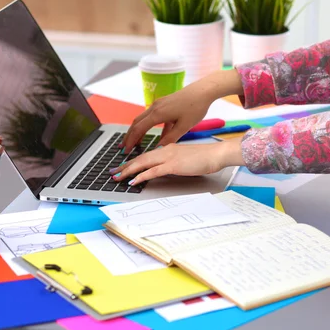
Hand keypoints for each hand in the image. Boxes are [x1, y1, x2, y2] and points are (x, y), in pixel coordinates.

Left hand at [110, 138, 245, 185]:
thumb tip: (166, 169)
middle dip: (125, 166)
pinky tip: (133, 181)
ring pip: (143, 163)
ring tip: (118, 177)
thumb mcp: (186, 159)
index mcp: (168, 148)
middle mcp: (166, 151)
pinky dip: (141, 176)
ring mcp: (168, 157)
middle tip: (113, 172)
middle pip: (140, 158)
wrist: (216, 154)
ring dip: (128, 171)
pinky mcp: (172, 165)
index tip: (123, 166)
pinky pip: (152, 171)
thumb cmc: (205, 157)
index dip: (133, 161)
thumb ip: (175, 162)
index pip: (146, 155)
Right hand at [120, 69, 242, 151]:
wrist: (203, 91)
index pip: (138, 129)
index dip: (131, 141)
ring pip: (143, 119)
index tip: (126, 150)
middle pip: (136, 123)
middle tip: (124, 147)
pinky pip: (153, 116)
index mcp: (158, 114)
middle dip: (129, 136)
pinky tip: (158, 136)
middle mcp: (155, 107)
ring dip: (138, 130)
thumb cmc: (195, 107)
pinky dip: (150, 126)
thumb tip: (159, 148)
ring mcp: (159, 104)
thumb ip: (170, 138)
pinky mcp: (164, 103)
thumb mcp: (184, 126)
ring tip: (135, 142)